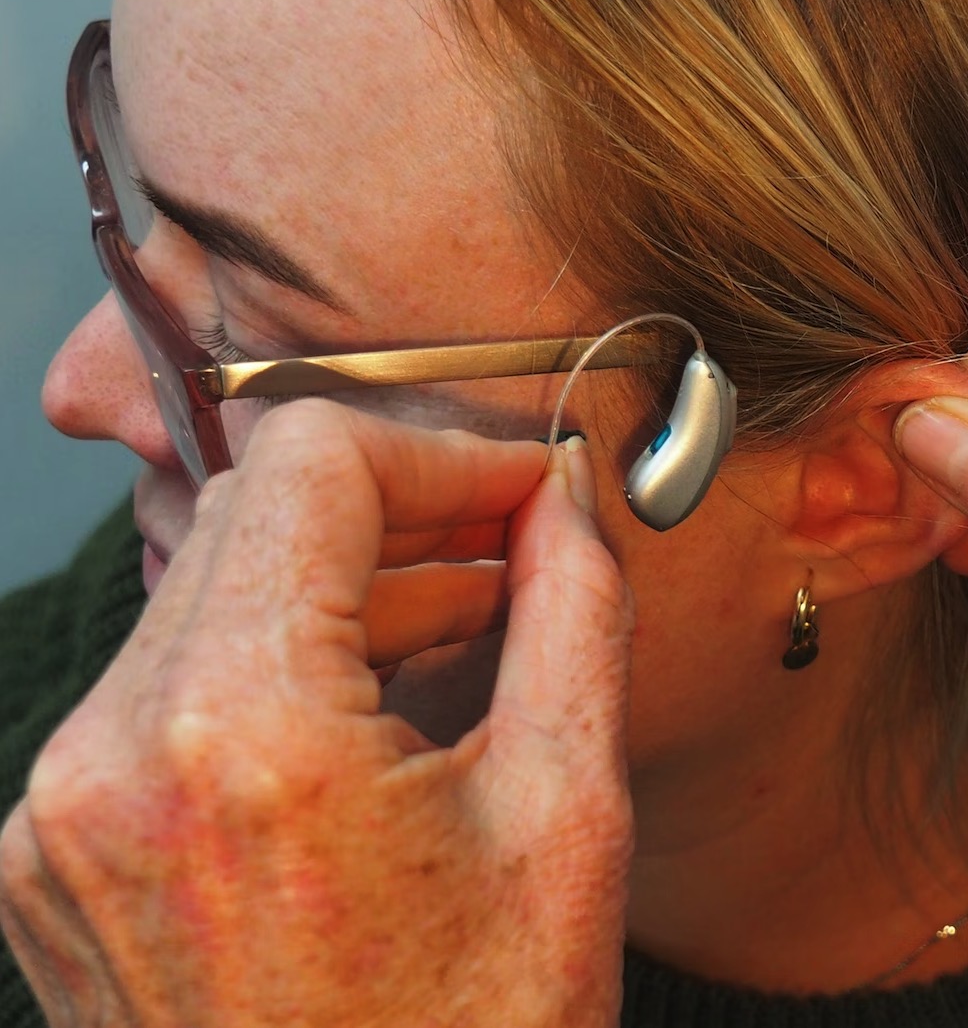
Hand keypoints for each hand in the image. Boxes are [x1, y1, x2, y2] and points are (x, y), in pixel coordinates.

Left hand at [0, 401, 633, 1026]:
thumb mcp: (568, 817)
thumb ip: (573, 613)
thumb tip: (566, 503)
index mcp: (239, 730)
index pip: (313, 459)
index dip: (442, 450)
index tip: (526, 491)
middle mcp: (108, 755)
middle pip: (254, 514)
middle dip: (402, 509)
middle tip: (515, 541)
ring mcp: (60, 812)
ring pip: (211, 594)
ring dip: (346, 584)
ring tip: (470, 619)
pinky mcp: (57, 854)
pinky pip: (172, 688)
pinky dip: (282, 662)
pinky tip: (380, 700)